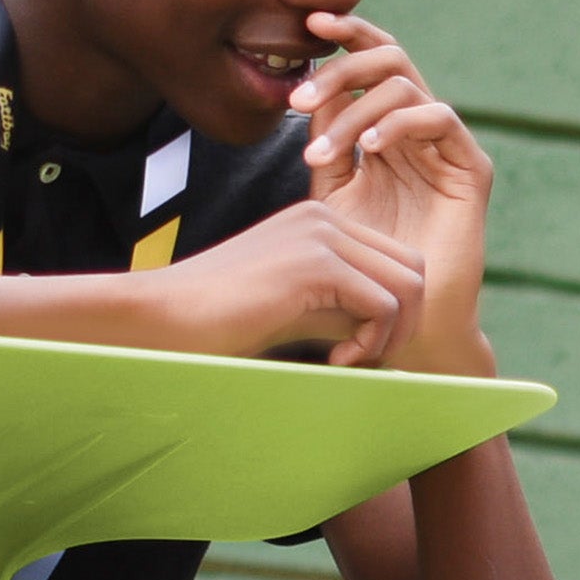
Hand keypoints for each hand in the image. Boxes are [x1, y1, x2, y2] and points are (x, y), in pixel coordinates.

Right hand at [146, 193, 432, 367]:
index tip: (359, 349)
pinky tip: (337, 360)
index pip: (398, 261)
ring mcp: (321, 235)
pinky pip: (384, 305)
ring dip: (392, 336)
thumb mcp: (301, 311)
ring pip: (408, 286)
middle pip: (414, 269)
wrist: (165, 316)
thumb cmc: (224, 321)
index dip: (396, 313)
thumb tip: (399, 332)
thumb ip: (346, 310)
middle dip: (405, 323)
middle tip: (367, 359)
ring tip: (351, 361)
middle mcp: (325, 217)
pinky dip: (372, 342)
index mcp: (321, 222)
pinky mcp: (316, 263)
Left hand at [298, 14, 492, 369]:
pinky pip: (439, 118)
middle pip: (390, 60)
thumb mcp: (331, 190)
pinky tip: (368, 148)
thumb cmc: (364, 260)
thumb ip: (325, 139)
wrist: (403, 315)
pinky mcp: (471, 169)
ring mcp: (447, 147)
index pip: (371, 63)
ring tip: (323, 149)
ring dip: (356, 109)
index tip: (306, 25)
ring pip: (407, 86)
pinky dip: (399, 124)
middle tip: (300, 95)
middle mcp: (420, 130)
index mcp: (387, 127)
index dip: (345, 35)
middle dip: (342, 67)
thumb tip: (310, 89)